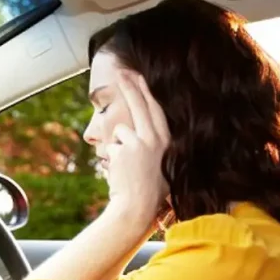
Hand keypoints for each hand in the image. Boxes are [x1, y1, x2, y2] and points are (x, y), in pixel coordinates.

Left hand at [106, 72, 170, 227]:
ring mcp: (139, 142)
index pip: (156, 110)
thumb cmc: (150, 193)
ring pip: (121, 132)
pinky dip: (112, 158)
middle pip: (140, 105)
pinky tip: (119, 171)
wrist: (137, 207)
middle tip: (121, 72)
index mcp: (167, 142)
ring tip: (126, 167)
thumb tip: (140, 132)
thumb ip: (155, 147)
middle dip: (130, 86)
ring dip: (119, 146)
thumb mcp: (162, 165)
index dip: (147, 92)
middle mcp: (155, 138)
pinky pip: (112, 146)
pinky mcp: (123, 149)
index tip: (140, 77)